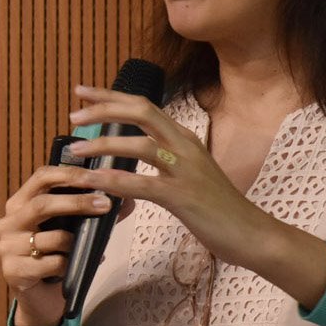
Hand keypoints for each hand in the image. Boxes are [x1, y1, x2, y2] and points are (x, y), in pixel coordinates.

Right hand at [0, 165, 113, 325]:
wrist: (41, 297)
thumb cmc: (58, 253)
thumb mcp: (75, 227)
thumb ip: (96, 210)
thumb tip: (129, 198)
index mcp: (21, 202)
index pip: (41, 177)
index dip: (69, 174)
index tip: (96, 176)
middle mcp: (8, 222)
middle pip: (42, 204)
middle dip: (77, 203)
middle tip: (105, 204)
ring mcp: (7, 247)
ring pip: (51, 238)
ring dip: (76, 241)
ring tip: (89, 246)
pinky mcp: (13, 272)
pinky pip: (50, 264)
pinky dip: (69, 264)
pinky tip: (76, 267)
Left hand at [65, 85, 325, 309]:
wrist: (252, 233)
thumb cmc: (219, 208)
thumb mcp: (191, 174)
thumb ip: (166, 162)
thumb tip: (135, 156)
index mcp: (185, 138)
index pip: (145, 106)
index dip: (111, 97)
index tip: (82, 93)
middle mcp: (186, 146)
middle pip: (141, 112)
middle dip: (104, 109)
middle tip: (73, 116)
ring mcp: (186, 170)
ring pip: (140, 145)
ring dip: (103, 145)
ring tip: (75, 151)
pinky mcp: (184, 197)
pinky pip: (144, 184)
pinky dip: (115, 180)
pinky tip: (94, 181)